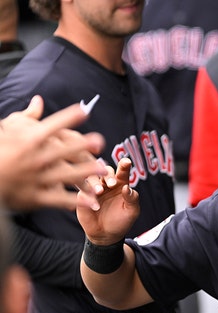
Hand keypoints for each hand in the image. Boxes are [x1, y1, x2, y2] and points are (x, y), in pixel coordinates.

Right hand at [0, 95, 106, 210]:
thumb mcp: (8, 131)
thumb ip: (27, 117)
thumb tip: (39, 100)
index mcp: (26, 142)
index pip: (50, 127)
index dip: (66, 118)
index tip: (84, 111)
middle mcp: (32, 160)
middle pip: (60, 151)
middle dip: (80, 146)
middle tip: (100, 142)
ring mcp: (33, 179)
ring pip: (63, 175)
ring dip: (84, 173)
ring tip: (103, 170)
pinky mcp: (33, 198)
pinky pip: (57, 199)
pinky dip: (74, 201)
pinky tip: (91, 201)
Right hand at [77, 158, 139, 245]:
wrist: (107, 235)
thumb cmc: (121, 221)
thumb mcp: (132, 211)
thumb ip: (132, 199)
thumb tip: (127, 188)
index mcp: (120, 183)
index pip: (122, 172)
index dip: (124, 166)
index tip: (126, 162)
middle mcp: (106, 183)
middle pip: (104, 170)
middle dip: (108, 174)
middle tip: (112, 184)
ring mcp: (93, 188)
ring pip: (90, 177)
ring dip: (95, 182)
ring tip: (99, 191)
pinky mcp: (82, 196)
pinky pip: (82, 191)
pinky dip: (87, 196)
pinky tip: (94, 205)